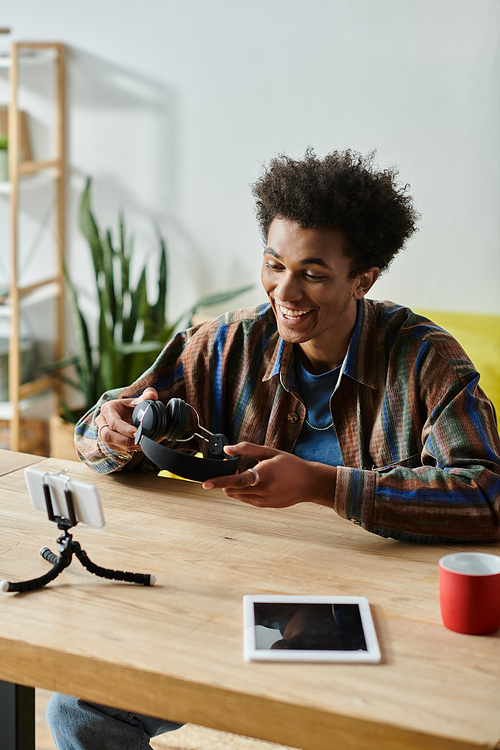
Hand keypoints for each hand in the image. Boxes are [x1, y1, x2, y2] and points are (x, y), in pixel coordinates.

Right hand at [95, 387, 158, 453]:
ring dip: (128, 446)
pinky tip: (141, 446)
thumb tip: (152, 395)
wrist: (125, 413)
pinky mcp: (109, 442)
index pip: (113, 421)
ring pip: (111, 444)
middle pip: (108, 435)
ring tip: (142, 444)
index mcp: (108, 409)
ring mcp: (103, 433)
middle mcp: (102, 421)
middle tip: (140, 441)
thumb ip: (147, 395)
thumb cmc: (130, 406)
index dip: (125, 429)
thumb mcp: (138, 400)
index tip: (137, 433)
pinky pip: (116, 449)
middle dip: (125, 441)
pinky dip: (129, 449)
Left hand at [202, 442, 335, 508]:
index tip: (206, 483)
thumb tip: (227, 449)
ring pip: (237, 496)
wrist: (309, 483)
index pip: (238, 480)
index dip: (220, 481)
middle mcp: (264, 490)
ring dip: (233, 486)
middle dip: (226, 481)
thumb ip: (247, 449)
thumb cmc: (290, 465)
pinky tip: (253, 483)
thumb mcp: (270, 452)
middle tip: (234, 468)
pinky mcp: (264, 506)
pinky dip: (242, 491)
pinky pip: (245, 500)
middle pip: (233, 489)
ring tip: (246, 474)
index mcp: (266, 474)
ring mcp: (264, 500)